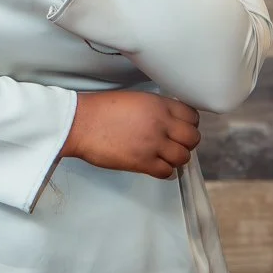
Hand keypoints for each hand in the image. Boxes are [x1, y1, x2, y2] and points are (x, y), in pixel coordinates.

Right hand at [60, 90, 200, 178]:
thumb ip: (155, 109)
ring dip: (176, 158)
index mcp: (159, 104)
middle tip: (175, 144)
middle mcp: (160, 123)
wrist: (80, 123)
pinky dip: (164, 171)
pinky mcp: (142, 162)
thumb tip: (168, 122)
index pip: (192, 116)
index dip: (189, 124)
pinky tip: (155, 166)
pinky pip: (166, 172)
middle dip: (186, 143)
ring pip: (183, 157)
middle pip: (192, 138)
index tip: (181, 128)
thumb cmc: (100, 110)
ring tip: (164, 157)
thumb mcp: (135, 99)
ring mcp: (153, 143)